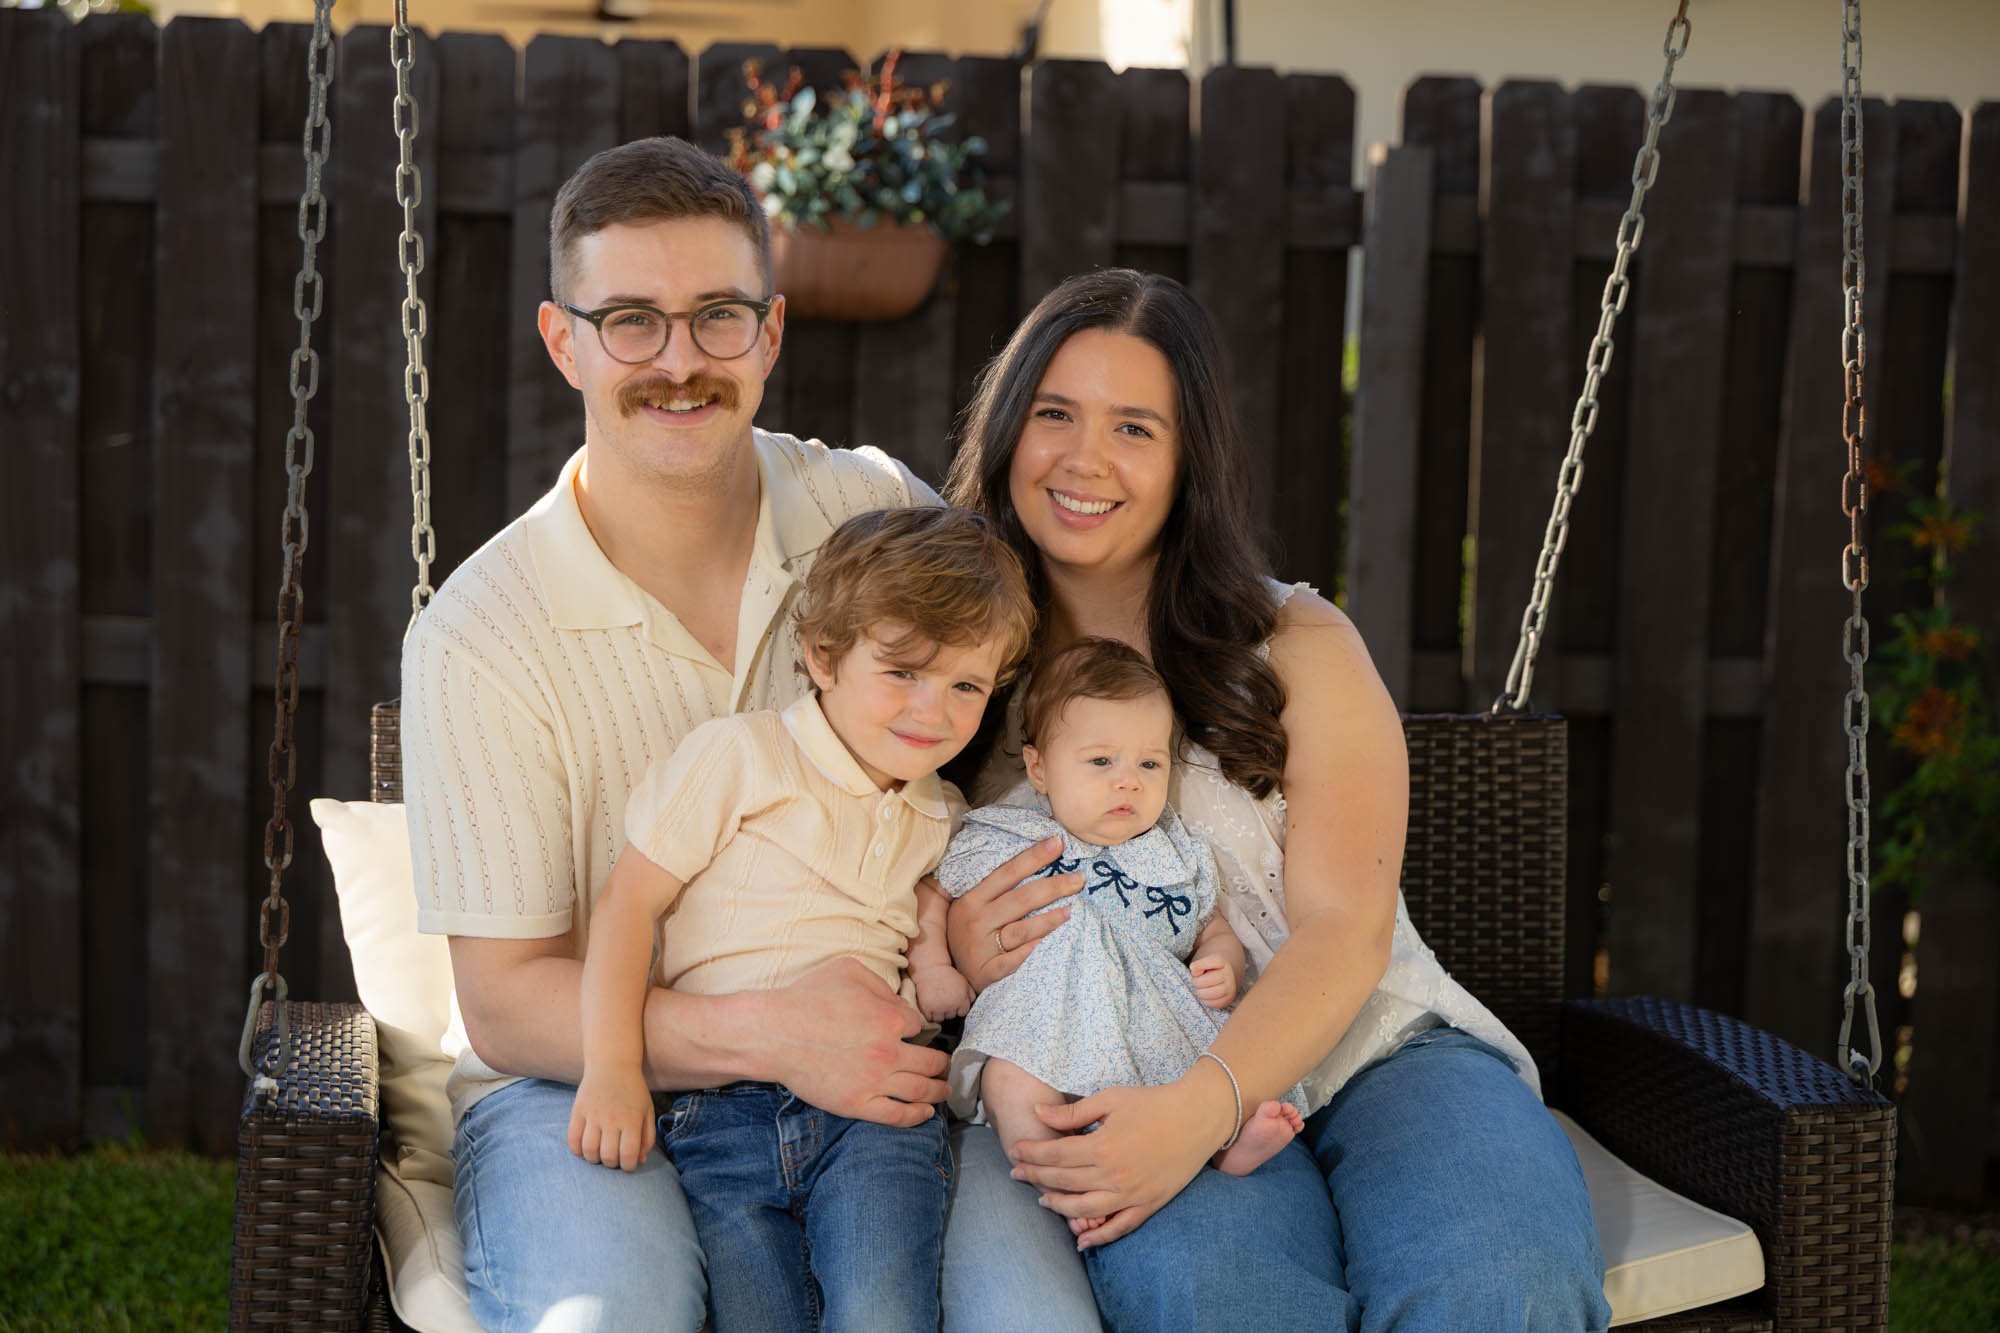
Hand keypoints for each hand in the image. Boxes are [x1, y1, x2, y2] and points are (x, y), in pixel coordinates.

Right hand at [568, 1067, 655, 1170]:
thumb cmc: (633, 1090)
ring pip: (589, 1150)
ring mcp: (593, 1114)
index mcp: (632, 1119)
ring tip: (599, 1154)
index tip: (628, 1164)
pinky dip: (577, 1150)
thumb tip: (640, 1161)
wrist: (612, 1063)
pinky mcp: (578, 1110)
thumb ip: (647, 1137)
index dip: (628, 1166)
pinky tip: (584, 1148)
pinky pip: (572, 1139)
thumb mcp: (647, 1111)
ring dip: (594, 1159)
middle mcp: (612, 1118)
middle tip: (613, 1158)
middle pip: (608, 1156)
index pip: (628, 1155)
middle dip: (612, 1164)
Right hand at [756, 958, 949, 1126]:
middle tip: (946, 1067)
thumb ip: (881, 984)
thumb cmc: (806, 997)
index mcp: (890, 1018)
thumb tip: (899, 1002)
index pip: (918, 1026)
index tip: (916, 1034)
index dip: (917, 1029)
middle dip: (941, 1064)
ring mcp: (874, 1081)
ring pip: (920, 1090)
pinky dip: (917, 1116)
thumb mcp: (848, 970)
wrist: (773, 1033)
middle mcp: (888, 1052)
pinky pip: (896, 1115)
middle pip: (930, 1062)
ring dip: (938, 1090)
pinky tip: (926, 1112)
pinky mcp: (857, 1104)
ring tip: (944, 1090)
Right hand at [913, 964, 974, 1020]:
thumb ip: (971, 994)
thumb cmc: (948, 975)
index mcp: (962, 1000)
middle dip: (948, 1009)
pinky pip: (929, 1018)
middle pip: (951, 1016)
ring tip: (936, 1003)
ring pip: (940, 1019)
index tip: (953, 1002)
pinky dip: (929, 1014)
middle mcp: (951, 1005)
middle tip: (944, 1000)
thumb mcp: (964, 982)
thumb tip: (972, 1004)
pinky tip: (930, 1005)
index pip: (962, 1013)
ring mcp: (938, 1007)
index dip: (958, 1008)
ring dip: (938, 1013)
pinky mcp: (927, 1007)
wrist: (932, 968)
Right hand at [941, 842, 1082, 991]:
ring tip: (1071, 910)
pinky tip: (1046, 944)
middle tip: (1079, 879)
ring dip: (1048, 920)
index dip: (1033, 857)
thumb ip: (996, 889)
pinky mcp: (987, 971)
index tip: (1058, 843)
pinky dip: (1029, 952)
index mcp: (973, 899)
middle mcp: (976, 920)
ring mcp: (981, 947)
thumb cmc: (970, 933)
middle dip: (1053, 886)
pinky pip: (1013, 961)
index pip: (1007, 872)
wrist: (952, 974)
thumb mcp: (972, 907)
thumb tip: (1035, 862)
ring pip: (1021, 930)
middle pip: (1020, 899)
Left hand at [1008, 1067, 1236, 1248]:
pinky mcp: (1148, 1204)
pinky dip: (1098, 1237)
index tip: (1015, 1152)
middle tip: (1017, 1175)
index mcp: (1102, 1146)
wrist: (1198, 1117)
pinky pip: (1119, 1228)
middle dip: (1036, 1178)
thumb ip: (1073, 1113)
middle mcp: (1113, 1175)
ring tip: (1043, 1201)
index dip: (1031, 1154)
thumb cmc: (1153, 1103)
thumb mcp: (1110, 1099)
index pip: (1055, 1155)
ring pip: (1084, 1210)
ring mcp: (1131, 1194)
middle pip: (1064, 1182)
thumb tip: (1038, 1114)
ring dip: (1059, 1207)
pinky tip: (1081, 1241)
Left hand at [1189, 953, 1237, 1007]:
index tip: (1192, 967)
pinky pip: (1212, 1003)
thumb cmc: (1210, 970)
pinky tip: (1205, 995)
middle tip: (1195, 981)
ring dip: (1200, 992)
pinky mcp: (1228, 999)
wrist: (1224, 979)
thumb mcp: (1204, 963)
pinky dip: (1205, 1000)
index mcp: (1222, 962)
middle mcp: (1229, 974)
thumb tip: (1194, 971)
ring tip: (1200, 989)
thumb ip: (1198, 965)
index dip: (1201, 964)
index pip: (1214, 961)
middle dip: (1197, 982)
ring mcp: (1230, 988)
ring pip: (1209, 993)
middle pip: (1208, 980)